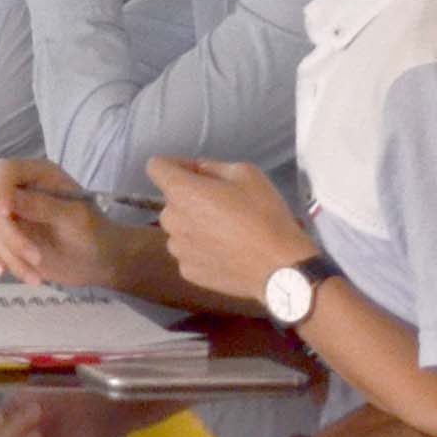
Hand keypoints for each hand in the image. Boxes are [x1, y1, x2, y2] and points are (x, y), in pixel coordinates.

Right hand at [0, 157, 120, 287]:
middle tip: (36, 259)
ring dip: (10, 257)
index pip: (8, 171)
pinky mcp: (6, 238)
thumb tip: (9, 200)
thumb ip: (43, 206)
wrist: (100, 263)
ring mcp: (11, 216)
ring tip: (36, 278)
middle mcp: (20, 191)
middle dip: (12, 238)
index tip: (6, 213)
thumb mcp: (74, 218)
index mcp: (39, 176)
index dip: (2, 189)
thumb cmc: (94, 234)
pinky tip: (1, 272)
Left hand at [146, 156, 318, 302]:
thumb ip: (215, 167)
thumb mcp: (246, 174)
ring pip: (179, 228)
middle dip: (190, 197)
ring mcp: (178, 249)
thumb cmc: (264, 214)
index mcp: (181, 191)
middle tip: (221, 205)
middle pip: (171, 200)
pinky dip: (202, 250)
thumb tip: (200, 171)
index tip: (198, 174)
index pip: (156, 166)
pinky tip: (226, 254)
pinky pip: (189, 252)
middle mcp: (171, 219)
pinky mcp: (188, 271)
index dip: (176, 165)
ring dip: (194, 225)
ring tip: (226, 233)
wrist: (280, 267)